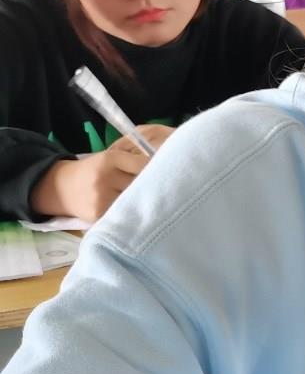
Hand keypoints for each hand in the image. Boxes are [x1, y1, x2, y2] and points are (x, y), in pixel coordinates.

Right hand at [29, 125, 173, 221]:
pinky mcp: (99, 215)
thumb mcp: (110, 158)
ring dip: (147, 203)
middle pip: (142, 184)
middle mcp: (104, 178)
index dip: (159, 170)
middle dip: (155, 187)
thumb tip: (170, 169)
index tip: (173, 173)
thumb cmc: (94, 171)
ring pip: (136, 201)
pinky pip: (125, 214)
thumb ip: (135, 162)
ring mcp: (101, 198)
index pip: (144, 165)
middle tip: (173, 191)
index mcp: (109, 159)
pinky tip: (142, 215)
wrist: (60, 188)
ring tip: (159, 204)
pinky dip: (135, 214)